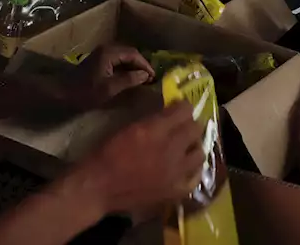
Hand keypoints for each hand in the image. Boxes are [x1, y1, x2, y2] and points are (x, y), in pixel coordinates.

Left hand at [71, 44, 153, 108]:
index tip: (153, 77)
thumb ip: (129, 80)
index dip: (145, 65)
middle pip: (129, 53)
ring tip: (142, 78)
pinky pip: (117, 60)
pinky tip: (129, 77)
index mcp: (110, 53)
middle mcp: (107, 49)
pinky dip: (126, 67)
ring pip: (124, 56)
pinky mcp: (99, 60)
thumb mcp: (110, 88)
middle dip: (141, 64)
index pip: (133, 54)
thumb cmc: (86, 91)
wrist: (64, 92)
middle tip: (150, 78)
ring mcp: (102, 53)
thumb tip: (145, 75)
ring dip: (134, 66)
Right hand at [82, 102, 204, 216]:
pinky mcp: (175, 191)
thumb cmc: (108, 154)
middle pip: (195, 129)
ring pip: (199, 153)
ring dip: (193, 147)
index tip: (179, 108)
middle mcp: (170, 149)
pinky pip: (196, 178)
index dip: (183, 107)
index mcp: (155, 130)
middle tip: (182, 126)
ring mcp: (175, 172)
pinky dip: (192, 170)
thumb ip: (153, 120)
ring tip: (185, 147)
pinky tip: (186, 168)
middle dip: (190, 124)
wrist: (99, 187)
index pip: (184, 111)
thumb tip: (170, 112)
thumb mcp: (129, 127)